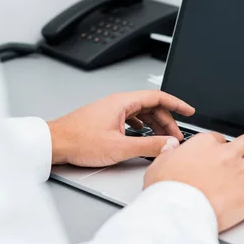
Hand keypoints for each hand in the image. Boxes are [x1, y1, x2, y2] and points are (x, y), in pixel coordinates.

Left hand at [47, 90, 194, 166]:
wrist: (54, 143)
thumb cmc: (78, 141)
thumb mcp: (118, 147)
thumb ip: (148, 145)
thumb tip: (168, 144)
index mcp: (123, 102)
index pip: (158, 97)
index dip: (177, 104)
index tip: (189, 111)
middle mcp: (118, 103)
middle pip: (151, 106)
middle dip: (167, 121)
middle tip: (176, 137)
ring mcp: (111, 110)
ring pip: (141, 113)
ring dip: (155, 125)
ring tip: (163, 140)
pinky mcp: (106, 119)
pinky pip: (131, 119)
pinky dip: (142, 127)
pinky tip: (143, 137)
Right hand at [144, 132, 243, 231]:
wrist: (177, 212)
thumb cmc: (166, 191)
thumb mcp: (158, 164)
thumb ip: (168, 152)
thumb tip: (171, 146)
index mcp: (204, 144)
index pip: (219, 137)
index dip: (221, 146)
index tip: (219, 155)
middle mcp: (226, 154)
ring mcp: (240, 172)